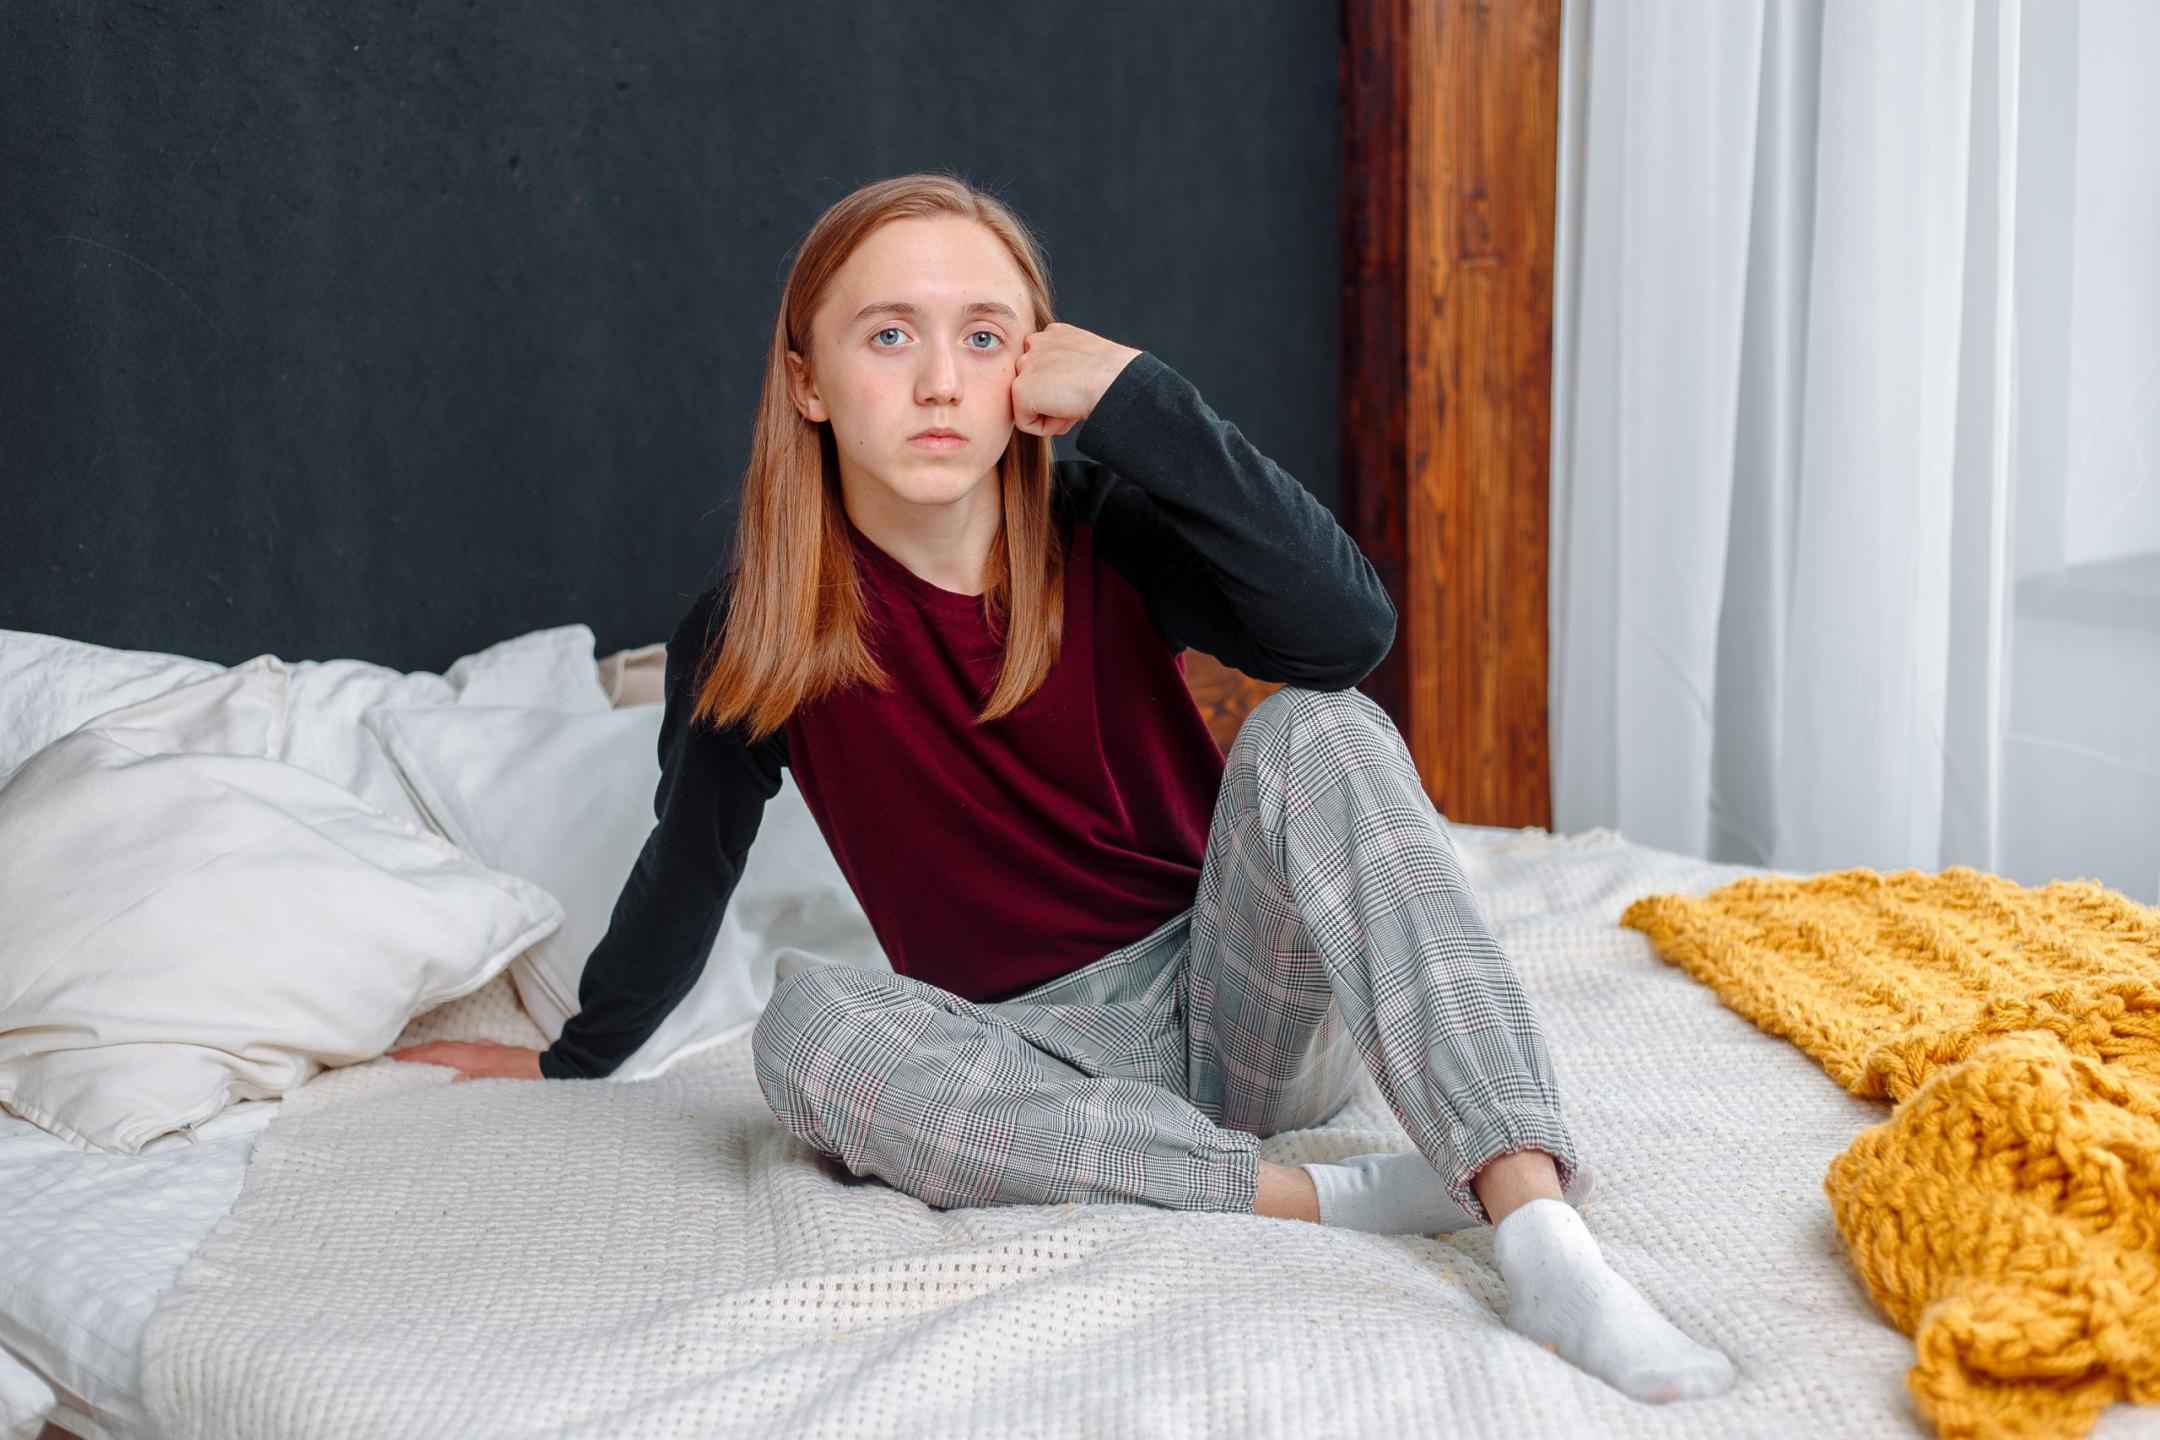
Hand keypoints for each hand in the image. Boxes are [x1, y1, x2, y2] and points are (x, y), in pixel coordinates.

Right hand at [387, 1039, 544, 1081]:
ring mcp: (488, 1052)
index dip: (416, 1055)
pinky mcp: (496, 1056)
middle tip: (395, 1056)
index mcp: (478, 1059)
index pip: (440, 1053)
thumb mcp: (505, 1084)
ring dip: (432, 1051)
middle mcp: (481, 1052)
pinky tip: (450, 1061)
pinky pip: (465, 1052)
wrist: (555, 1070)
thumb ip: (481, 1082)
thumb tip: (455, 1080)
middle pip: (443, 1047)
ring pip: (454, 1048)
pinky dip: (450, 1054)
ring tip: (414, 1058)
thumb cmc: (529, 1080)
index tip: (395, 1057)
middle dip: (418, 1051)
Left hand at [1011, 322, 1143, 437]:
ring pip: (1029, 404)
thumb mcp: (1087, 359)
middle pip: (1034, 386)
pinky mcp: (1020, 388)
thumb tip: (1056, 390)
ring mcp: (1024, 364)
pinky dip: (1047, 427)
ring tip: (1074, 406)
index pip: (1043, 368)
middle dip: (1053, 400)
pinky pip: (1026, 423)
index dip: (1062, 387)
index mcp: (1052, 333)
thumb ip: (1065, 366)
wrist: (1114, 380)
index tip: (1081, 390)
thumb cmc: (1112, 375)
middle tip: (1078, 401)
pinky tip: (1067, 414)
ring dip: (1051, 413)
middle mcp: (1033, 343)